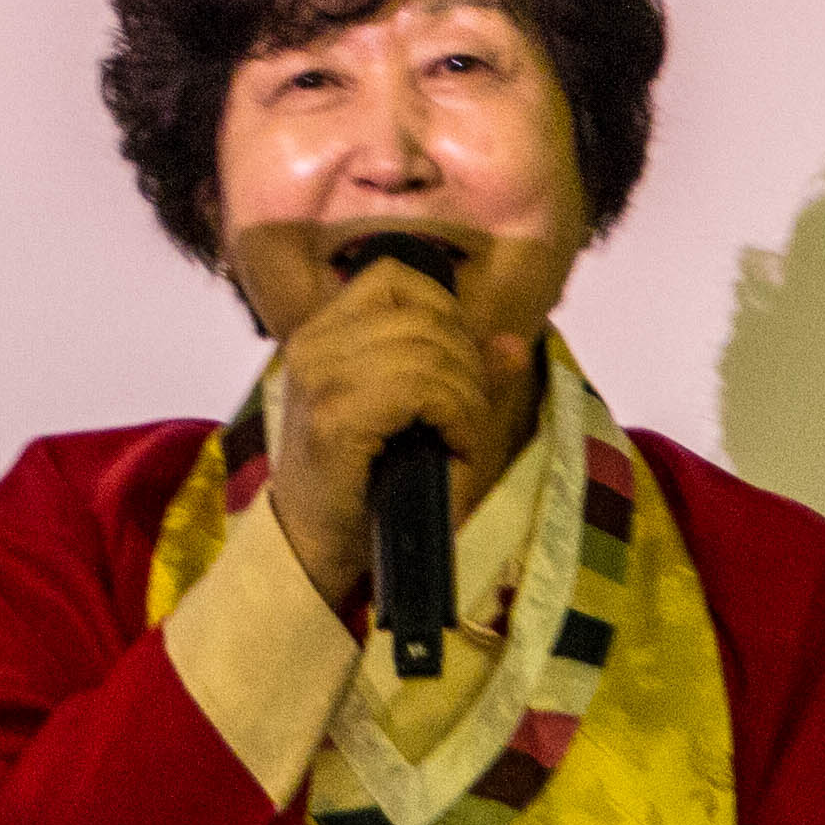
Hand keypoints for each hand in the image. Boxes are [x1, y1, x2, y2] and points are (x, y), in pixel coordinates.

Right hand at [264, 251, 534, 604]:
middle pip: (423, 316)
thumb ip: (459, 375)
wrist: (313, 548)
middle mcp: (312, 344)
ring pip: (428, 351)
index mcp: (320, 332)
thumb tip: (513, 344)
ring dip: (467, 396)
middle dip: (468, 364)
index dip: (444, 309)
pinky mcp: (334, 419)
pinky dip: (457, 416)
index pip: (393, 277)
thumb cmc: (362, 481)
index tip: (457, 362)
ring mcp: (318, 379)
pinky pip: (421, 388)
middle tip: (469, 415)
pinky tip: (455, 446)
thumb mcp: (411, 418)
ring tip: (463, 435)